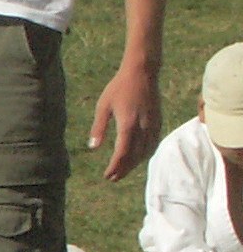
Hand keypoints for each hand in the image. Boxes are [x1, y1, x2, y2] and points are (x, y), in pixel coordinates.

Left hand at [88, 59, 160, 181]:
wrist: (143, 72)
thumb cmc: (119, 87)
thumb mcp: (103, 106)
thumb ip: (99, 128)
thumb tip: (93, 148)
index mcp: (128, 124)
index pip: (122, 153)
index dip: (115, 167)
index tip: (107, 175)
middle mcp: (143, 127)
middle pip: (134, 157)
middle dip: (124, 170)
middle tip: (113, 178)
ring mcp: (153, 125)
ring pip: (146, 152)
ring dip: (135, 164)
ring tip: (123, 170)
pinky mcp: (158, 122)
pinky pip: (154, 143)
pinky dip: (146, 154)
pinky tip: (138, 158)